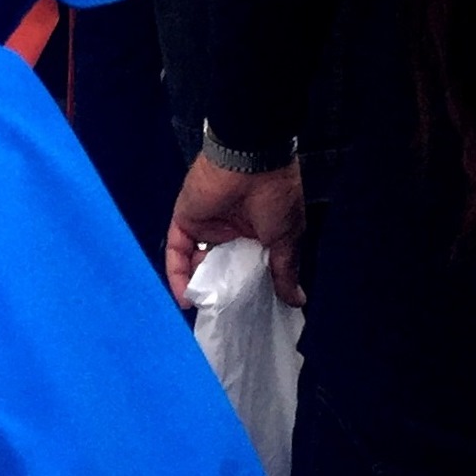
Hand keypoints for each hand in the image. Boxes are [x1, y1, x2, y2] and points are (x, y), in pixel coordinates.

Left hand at [164, 154, 305, 310]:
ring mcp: (207, 223)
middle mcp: (231, 228)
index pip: (248, 265)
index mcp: (257, 230)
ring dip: (199, 285)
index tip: (248, 314)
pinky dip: (178, 274)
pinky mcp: (186, 219)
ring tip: (204, 311)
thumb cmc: (275, 197)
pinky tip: (185, 299)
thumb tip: (298, 301)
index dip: (247, 288)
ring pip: (197, 260)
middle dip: (220, 291)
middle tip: (223, 317)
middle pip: (220, 265)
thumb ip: (284, 271)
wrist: (250, 158)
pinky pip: (177, 250)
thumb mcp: (286, 238)